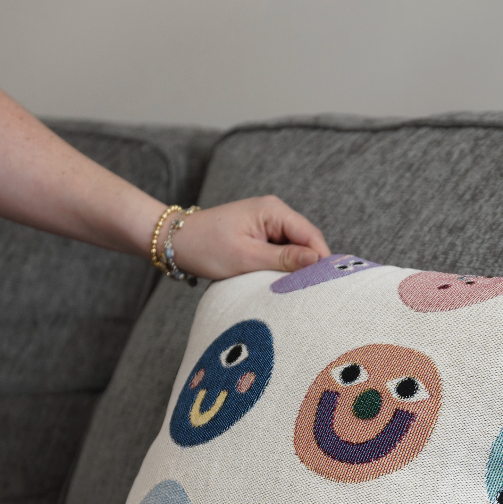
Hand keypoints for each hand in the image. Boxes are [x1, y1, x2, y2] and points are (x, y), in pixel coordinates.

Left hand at [170, 194, 329, 280]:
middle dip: (309, 265)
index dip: (322, 260)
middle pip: (306, 241)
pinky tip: (278, 280)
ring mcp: (267, 222)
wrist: (175, 241)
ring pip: (295, 248)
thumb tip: (317, 261)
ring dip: (295, 267)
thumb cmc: (206, 246)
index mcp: (273, 210)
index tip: (326, 286)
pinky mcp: (260, 233)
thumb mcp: (247, 257)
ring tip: (294, 289)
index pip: (311, 236)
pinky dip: (282, 265)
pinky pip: (281, 250)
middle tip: (312, 293)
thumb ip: (284, 259)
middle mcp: (274, 211)